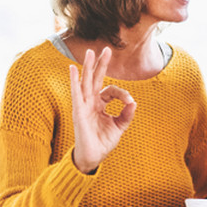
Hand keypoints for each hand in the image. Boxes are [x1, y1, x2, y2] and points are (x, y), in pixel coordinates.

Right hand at [70, 46, 136, 173]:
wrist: (93, 157)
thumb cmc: (103, 142)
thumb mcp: (119, 126)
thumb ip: (126, 114)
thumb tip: (134, 102)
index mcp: (100, 104)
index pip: (111, 90)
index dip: (122, 93)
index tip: (130, 101)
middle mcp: (90, 102)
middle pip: (96, 78)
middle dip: (101, 64)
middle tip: (107, 49)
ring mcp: (83, 105)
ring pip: (86, 82)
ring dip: (88, 67)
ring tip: (90, 52)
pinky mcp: (78, 111)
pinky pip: (76, 93)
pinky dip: (74, 81)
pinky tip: (72, 69)